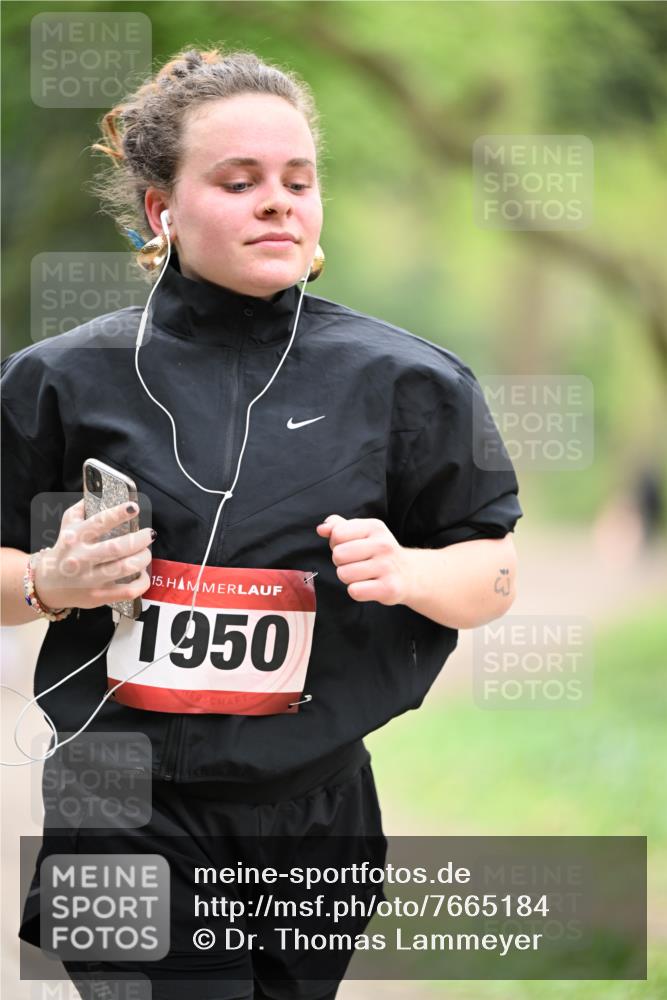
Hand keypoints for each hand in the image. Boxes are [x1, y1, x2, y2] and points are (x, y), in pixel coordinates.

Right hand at [34, 499, 154, 611]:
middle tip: (149, 534)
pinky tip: (143, 574)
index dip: (118, 513)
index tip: (134, 508)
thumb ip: (81, 509)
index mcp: (74, 538)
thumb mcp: (66, 526)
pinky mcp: (98, 596)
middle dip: (139, 539)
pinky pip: (127, 591)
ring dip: (142, 559)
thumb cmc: (63, 551)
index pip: (98, 522)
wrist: (47, 586)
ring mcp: (89, 579)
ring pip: (124, 568)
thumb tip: (98, 490)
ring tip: (146, 553)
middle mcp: (80, 558)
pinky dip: (142, 582)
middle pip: (116, 547)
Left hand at [315, 514, 411, 604]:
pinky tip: (369, 586)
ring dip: (349, 578)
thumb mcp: (362, 533)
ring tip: (363, 575)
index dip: (337, 544)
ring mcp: (387, 566)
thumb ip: (338, 527)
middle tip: (356, 564)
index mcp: (375, 527)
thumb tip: (322, 529)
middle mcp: (383, 544)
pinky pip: (355, 591)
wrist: (409, 574)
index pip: (337, 534)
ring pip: (344, 574)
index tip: (350, 548)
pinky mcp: (389, 588)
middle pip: (338, 555)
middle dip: (341, 563)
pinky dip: (357, 591)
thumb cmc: (378, 552)